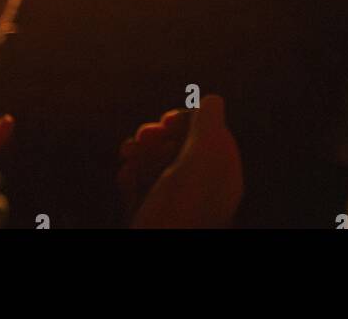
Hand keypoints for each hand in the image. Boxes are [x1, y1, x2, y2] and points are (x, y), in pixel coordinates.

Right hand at [119, 94, 242, 228]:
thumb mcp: (203, 153)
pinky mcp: (151, 222)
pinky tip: (125, 177)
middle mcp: (202, 190)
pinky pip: (140, 192)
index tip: (166, 123)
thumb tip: (210, 99)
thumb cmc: (182, 209)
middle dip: (155, 137)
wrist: (158, 248)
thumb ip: (209, 120)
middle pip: (177, 148)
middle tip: (139, 139)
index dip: (184, 121)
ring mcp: (175, 208)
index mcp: (222, 174)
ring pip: (155, 168)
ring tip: (126, 155)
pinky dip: (131, 179)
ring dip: (138, 154)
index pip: (207, 134)